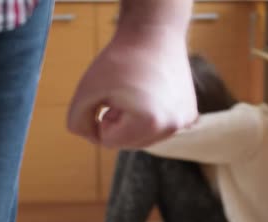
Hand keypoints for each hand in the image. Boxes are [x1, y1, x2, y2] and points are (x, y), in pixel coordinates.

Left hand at [66, 25, 197, 148]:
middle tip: (125, 93)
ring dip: (135, 121)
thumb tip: (92, 138)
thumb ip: (77, 121)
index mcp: (149, 123)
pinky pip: (160, 128)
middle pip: (129, 144)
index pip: (109, 141)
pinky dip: (152, 116)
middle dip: (120, 122)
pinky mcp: (190, 115)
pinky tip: (154, 93)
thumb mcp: (85, 90)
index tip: (111, 94)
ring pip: (144, 138)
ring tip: (138, 92)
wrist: (154, 33)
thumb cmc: (119, 59)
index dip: (102, 117)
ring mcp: (184, 122)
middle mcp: (172, 127)